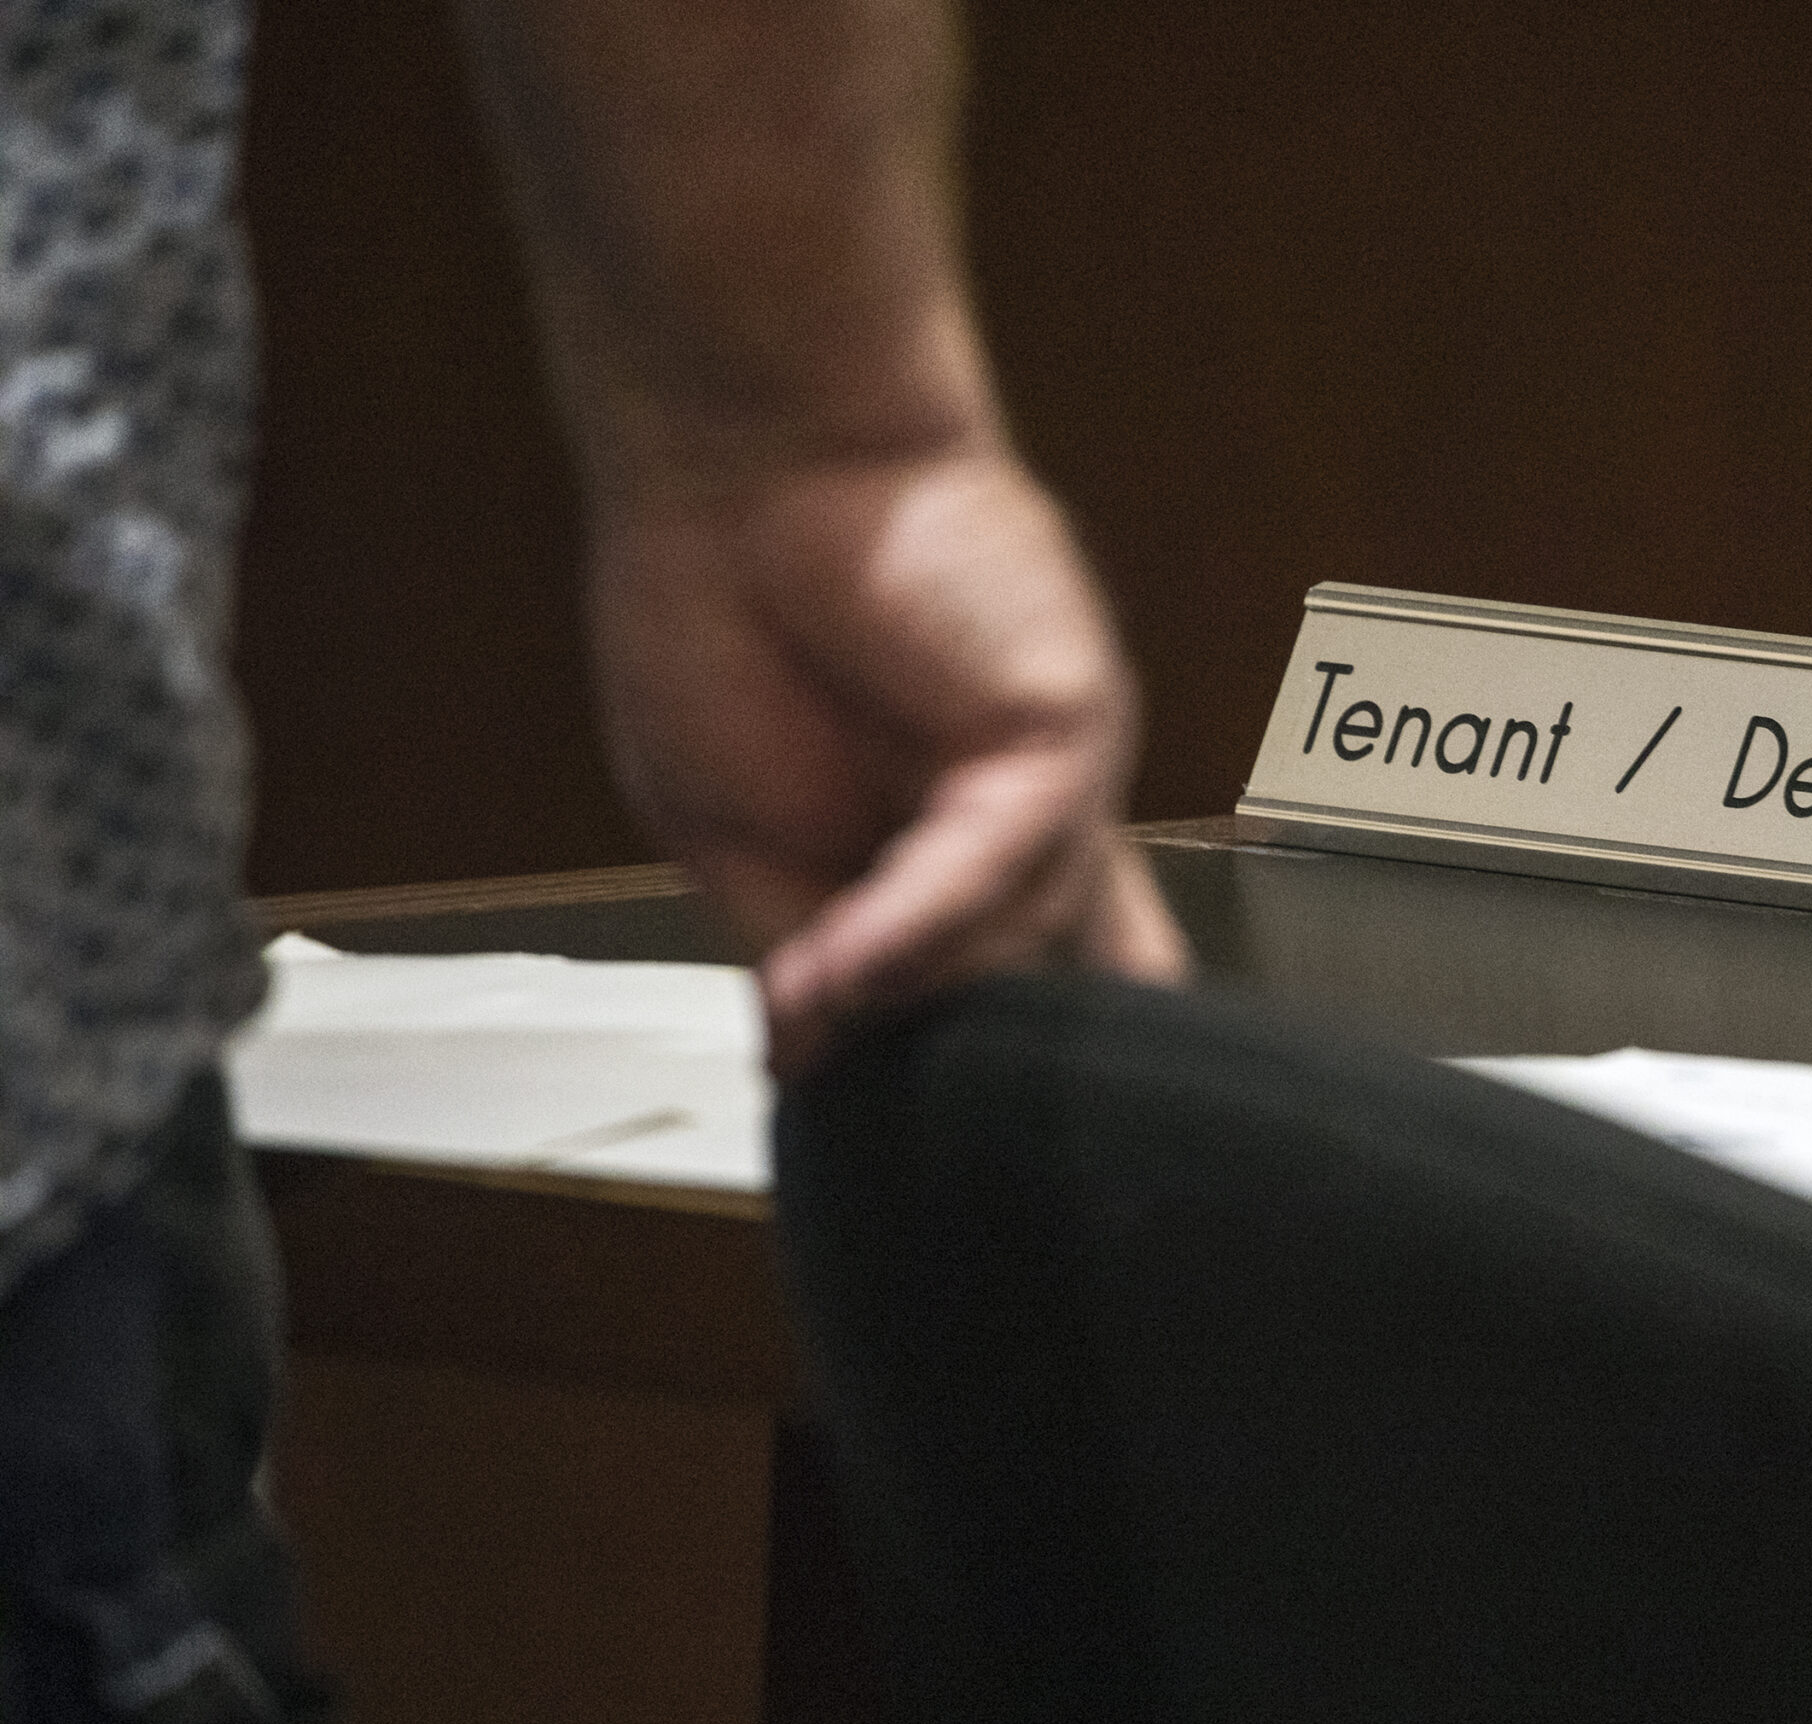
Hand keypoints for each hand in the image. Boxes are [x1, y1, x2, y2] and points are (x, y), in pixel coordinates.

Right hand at [586, 446, 1189, 1071]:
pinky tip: (830, 961)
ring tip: (803, 987)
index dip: (986, 1076)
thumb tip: (813, 1060)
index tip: (945, 1150)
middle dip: (944, 1055)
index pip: (999, 996)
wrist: (741, 459)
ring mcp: (1047, 793)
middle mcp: (1014, 834)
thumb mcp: (734, 836)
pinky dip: (910, 923)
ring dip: (893, 989)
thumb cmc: (723, 612)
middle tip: (863, 1084)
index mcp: (938, 859)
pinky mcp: (1062, 738)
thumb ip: (802, 949)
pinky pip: (1000, 863)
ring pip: (1005, 952)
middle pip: (1015, 1000)